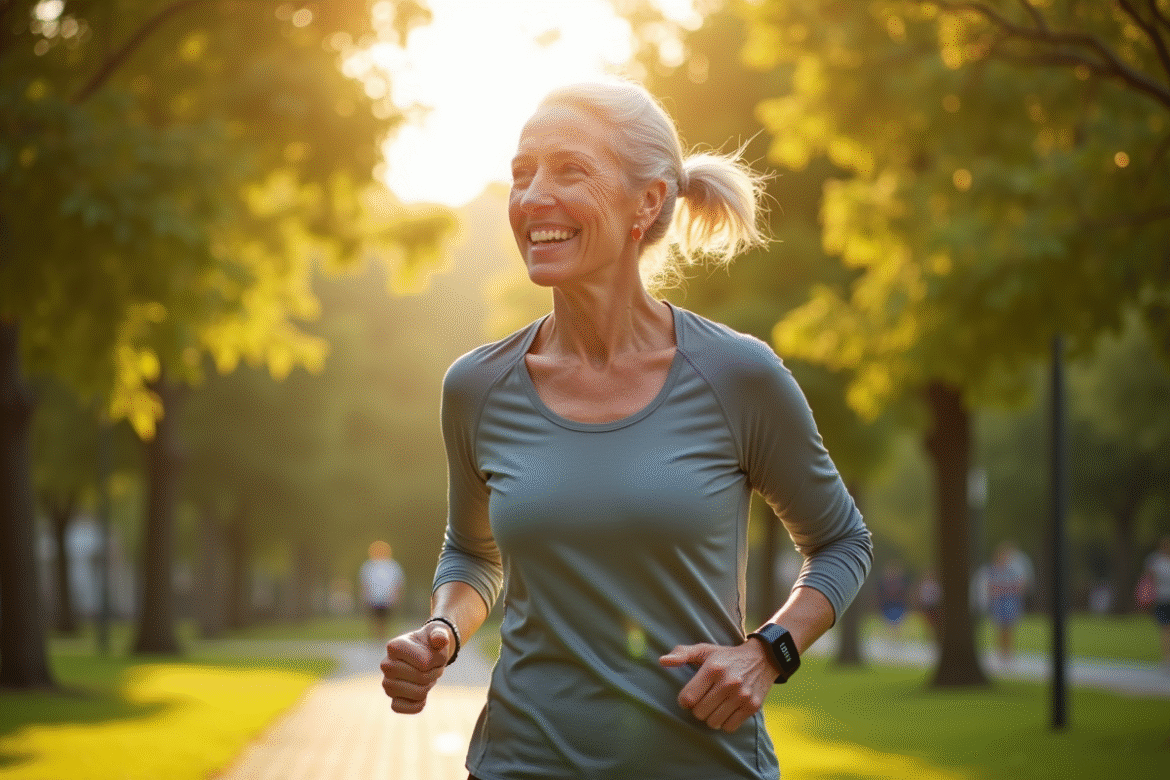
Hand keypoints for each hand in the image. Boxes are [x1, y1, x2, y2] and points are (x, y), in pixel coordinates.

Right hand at [380, 622, 454, 713]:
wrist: (427, 654)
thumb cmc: (431, 644)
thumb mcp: (438, 633)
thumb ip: (440, 634)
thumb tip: (440, 639)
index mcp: (394, 646)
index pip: (424, 663)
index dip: (436, 660)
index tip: (433, 653)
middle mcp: (386, 664)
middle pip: (422, 678)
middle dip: (433, 673)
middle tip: (432, 666)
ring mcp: (387, 682)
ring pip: (417, 694)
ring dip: (428, 687)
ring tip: (426, 676)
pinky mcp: (391, 697)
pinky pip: (401, 708)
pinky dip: (416, 705)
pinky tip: (421, 696)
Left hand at [659, 640, 776, 731]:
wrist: (763, 658)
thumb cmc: (727, 656)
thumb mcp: (705, 650)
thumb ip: (682, 654)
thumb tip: (662, 661)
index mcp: (713, 669)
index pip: (688, 698)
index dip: (684, 700)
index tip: (689, 696)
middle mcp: (728, 682)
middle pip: (699, 713)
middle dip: (698, 708)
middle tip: (704, 700)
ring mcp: (742, 696)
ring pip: (713, 722)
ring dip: (710, 717)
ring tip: (715, 705)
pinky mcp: (752, 707)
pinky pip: (729, 727)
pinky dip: (725, 722)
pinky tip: (726, 710)